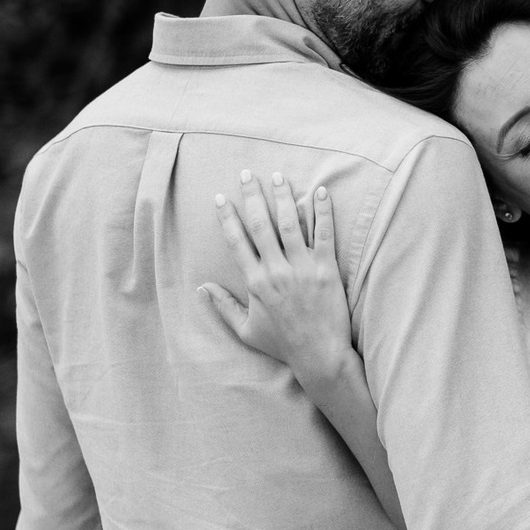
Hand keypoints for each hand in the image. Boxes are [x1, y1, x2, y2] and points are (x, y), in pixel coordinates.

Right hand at [200, 172, 353, 390]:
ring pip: (290, 223)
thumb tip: (202, 289)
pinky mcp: (327, 270)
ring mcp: (302, 268)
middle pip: (261, 225)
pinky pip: (324, 234)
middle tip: (247, 174)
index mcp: (255, 282)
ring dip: (283, 196)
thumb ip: (224, 307)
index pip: (237, 242)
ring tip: (278, 176)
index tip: (221, 198)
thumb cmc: (283, 344)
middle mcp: (276, 271)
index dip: (228, 217)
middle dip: (253, 196)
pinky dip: (322, 211)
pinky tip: (320, 192)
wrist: (319, 355)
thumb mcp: (246, 330)